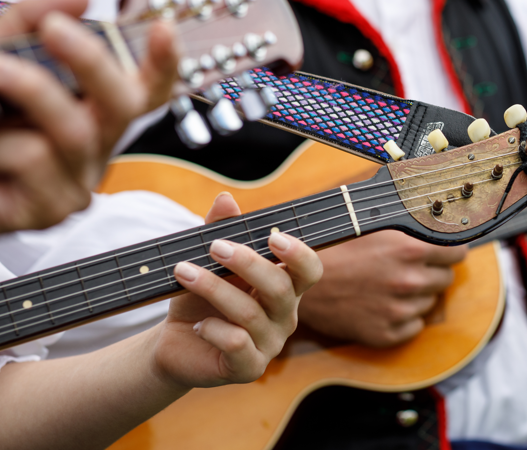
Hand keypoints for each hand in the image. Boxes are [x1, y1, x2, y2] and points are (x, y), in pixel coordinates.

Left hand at [0, 0, 178, 231]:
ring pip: (74, 131)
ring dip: (27, 90)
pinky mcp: (51, 209)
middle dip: (92, 62)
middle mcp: (96, 143)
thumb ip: (27, 26)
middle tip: (53, 28)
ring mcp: (77, 180)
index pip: (146, 88)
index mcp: (93, 109)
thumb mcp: (2, 61)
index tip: (164, 29)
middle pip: (123, 105)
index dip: (164, 63)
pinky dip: (0, 143)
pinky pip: (34, 160)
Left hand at [151, 193, 322, 387]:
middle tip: (214, 246)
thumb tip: (226, 199)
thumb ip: (220, 230)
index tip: (272, 236)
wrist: (176, 343)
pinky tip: (197, 325)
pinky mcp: (248, 368)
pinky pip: (238, 343)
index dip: (299, 254)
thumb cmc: (200, 300)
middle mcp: (284, 316)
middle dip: (247, 263)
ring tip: (183, 272)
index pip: (310, 271)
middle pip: (281, 288)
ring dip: (213, 288)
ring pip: (251, 313)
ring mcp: (269, 344)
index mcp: (285, 288)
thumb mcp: (207, 262)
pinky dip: (213, 329)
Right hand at [299, 230, 468, 346]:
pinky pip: (413, 326)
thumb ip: (408, 224)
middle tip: (408, 268)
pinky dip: (404, 318)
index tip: (443, 252)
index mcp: (408, 249)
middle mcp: (408, 280)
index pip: (457, 253)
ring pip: (429, 303)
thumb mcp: (373, 224)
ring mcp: (398, 310)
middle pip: (446, 279)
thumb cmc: (333, 247)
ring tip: (387, 285)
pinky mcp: (386, 334)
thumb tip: (439, 214)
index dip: (450, 251)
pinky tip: (382, 304)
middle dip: (432, 273)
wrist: (296, 281)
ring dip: (416, 295)